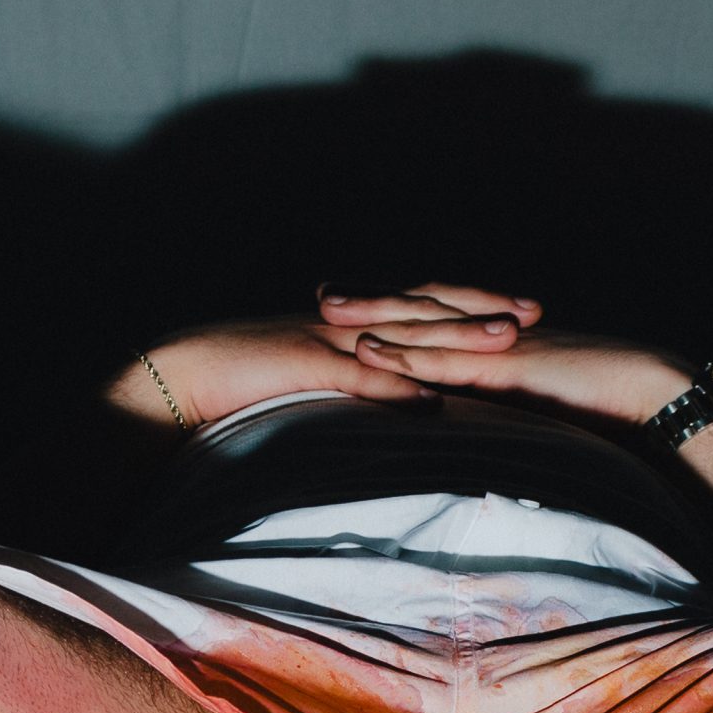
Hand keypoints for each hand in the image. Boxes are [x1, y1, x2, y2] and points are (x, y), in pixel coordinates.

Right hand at [108, 285, 542, 429]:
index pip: (419, 308)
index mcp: (349, 325)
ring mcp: (326, 339)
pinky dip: (395, 380)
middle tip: (533, 311)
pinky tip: (432, 394)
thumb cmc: (240, 387)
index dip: (468, 307)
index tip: (518, 311)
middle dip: (480, 309)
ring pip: (402, 331)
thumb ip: (357, 387)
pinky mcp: (303, 363)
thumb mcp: (312, 384)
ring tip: (504, 340)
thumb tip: (409, 404)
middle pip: (423, 308)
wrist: (179, 375)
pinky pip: (357, 372)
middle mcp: (345, 322)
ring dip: (454, 335)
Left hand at [346, 314, 712, 498]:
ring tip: (328, 311)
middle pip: (427, 309)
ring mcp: (503, 347)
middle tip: (324, 292)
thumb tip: (492, 426)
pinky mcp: (510, 368)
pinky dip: (407, 355)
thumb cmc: (615, 411)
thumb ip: (520, 409)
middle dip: (375, 300)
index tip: (359, 304)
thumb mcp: (553, 407)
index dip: (403, 310)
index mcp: (508, 342)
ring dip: (377, 317)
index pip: (447, 318)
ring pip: (430, 325)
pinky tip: (370, 354)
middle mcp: (500, 335)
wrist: (659, 397)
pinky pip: (449, 359)